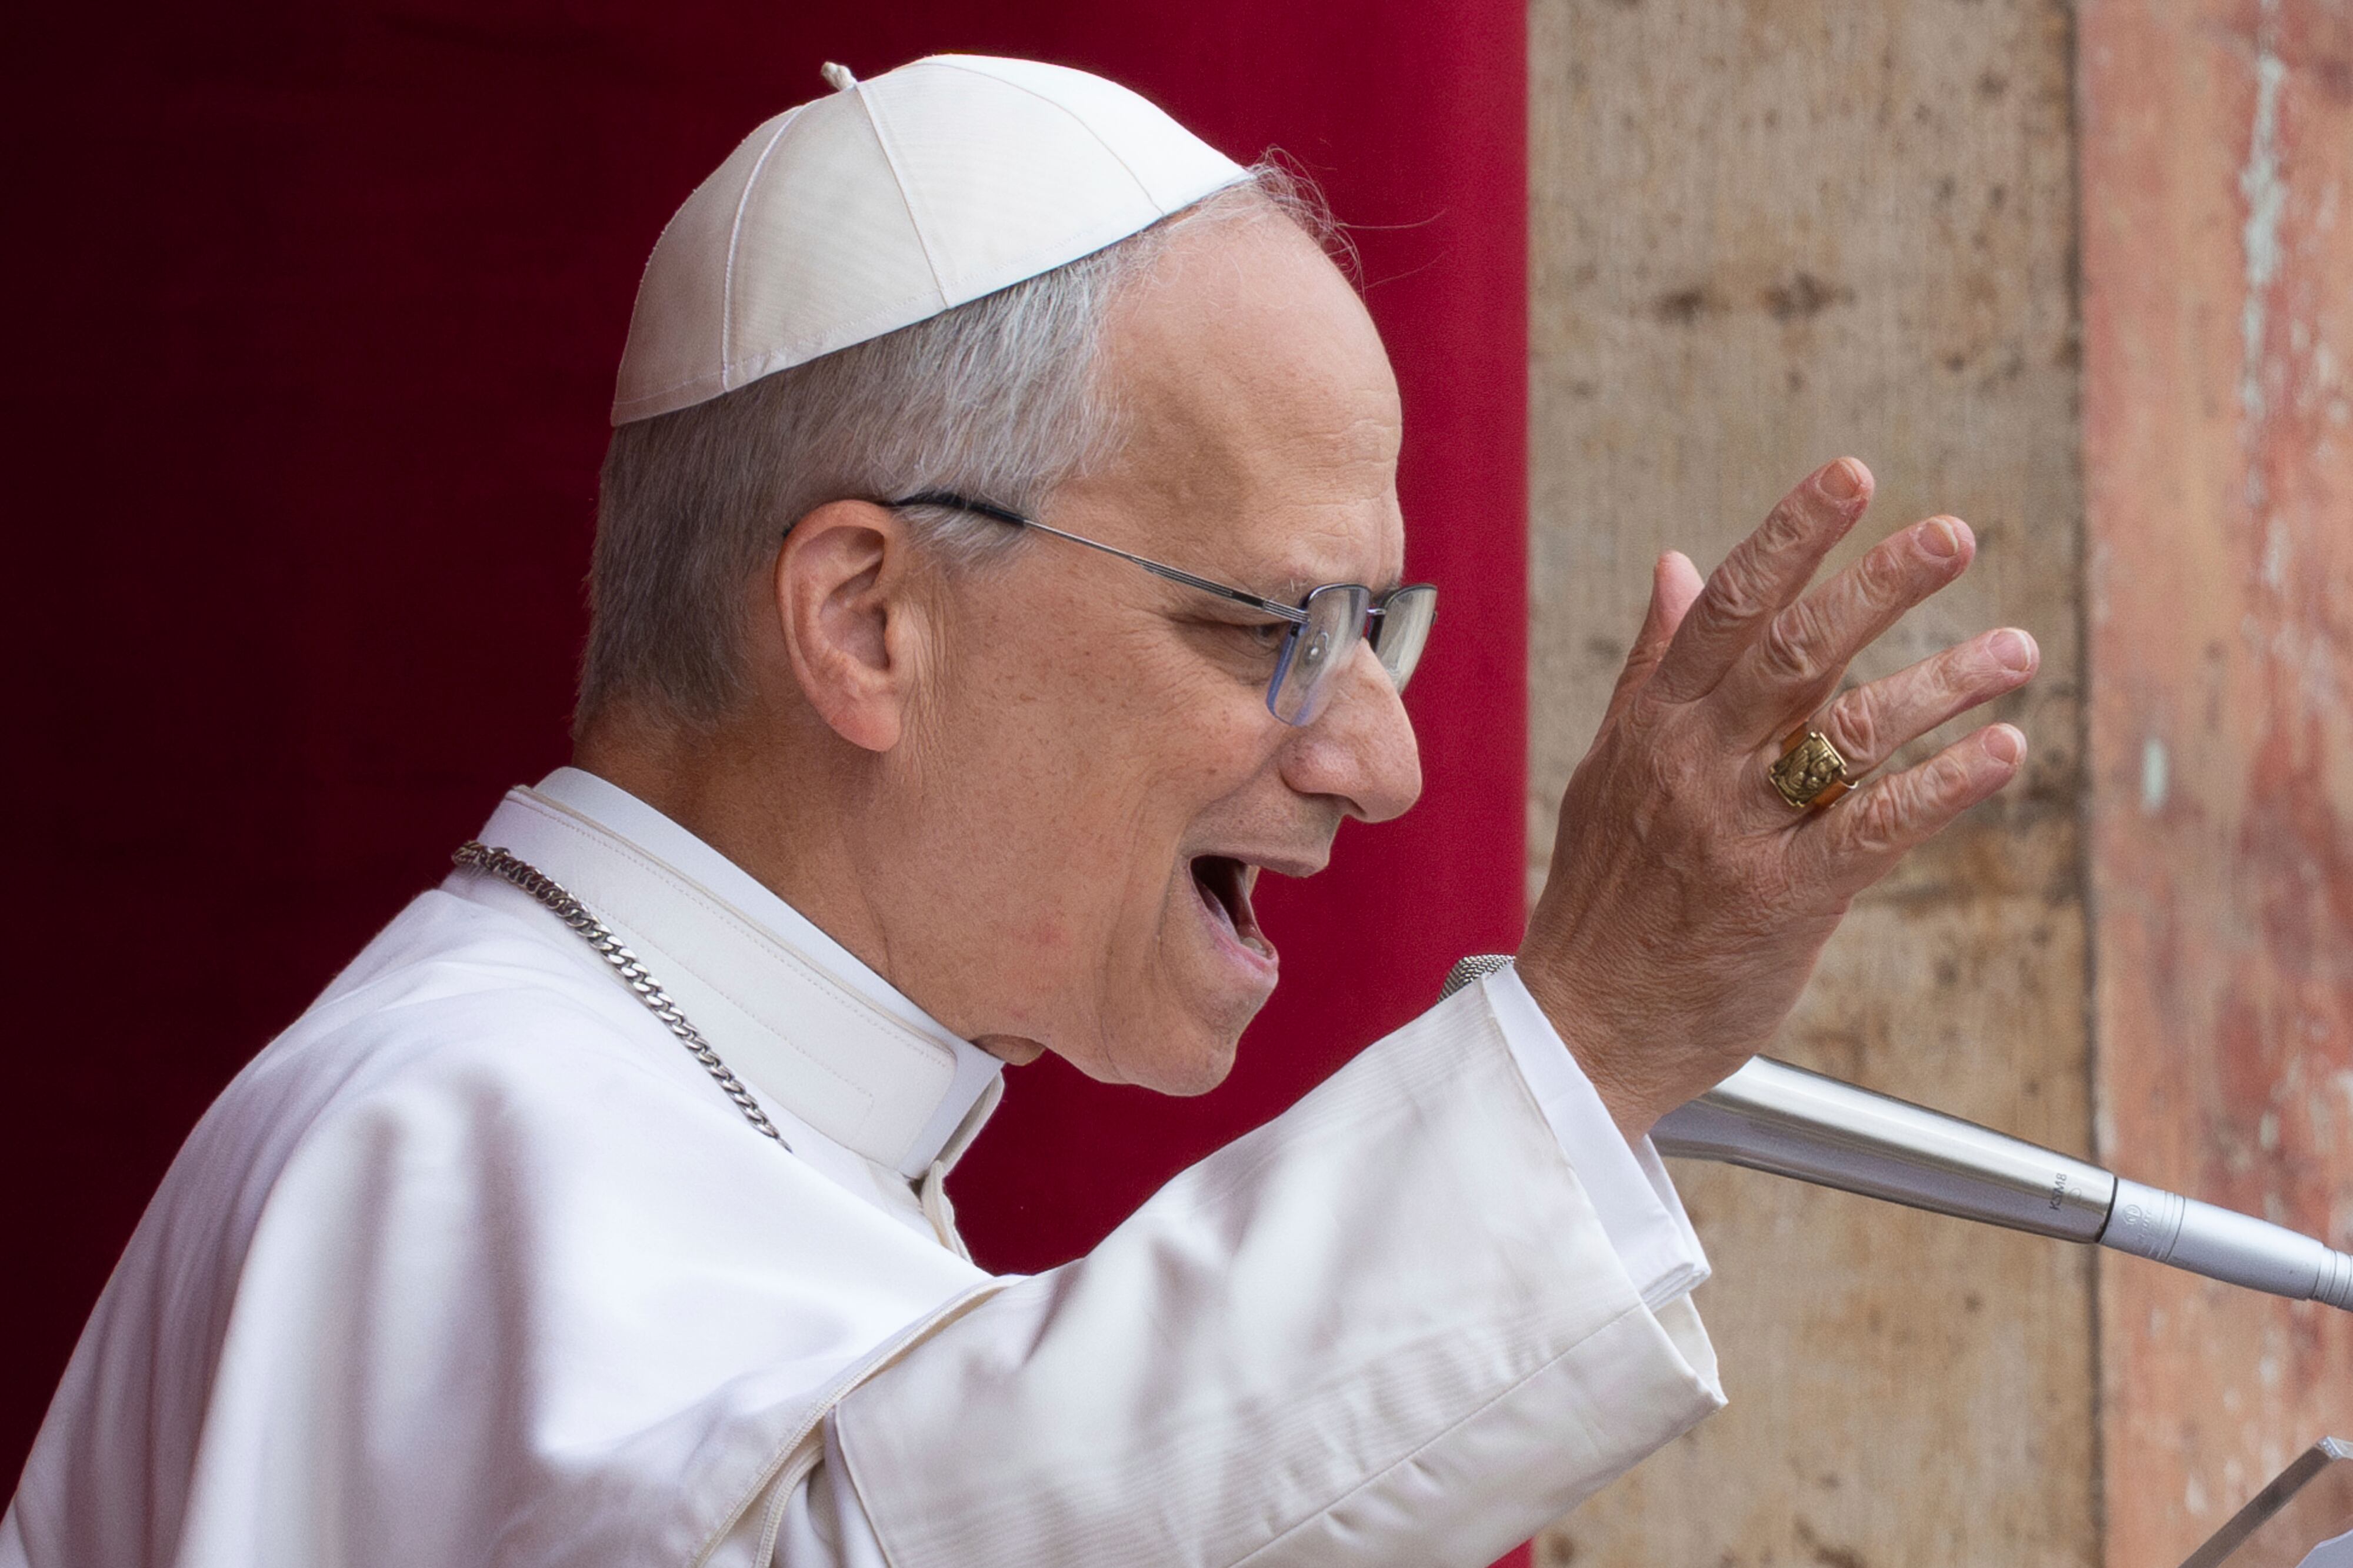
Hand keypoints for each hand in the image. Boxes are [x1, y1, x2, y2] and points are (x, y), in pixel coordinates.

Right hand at [1516, 458, 2036, 1138]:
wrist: (1579, 1031)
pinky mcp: (1779, 901)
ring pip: (1847, 733)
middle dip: (1878, 583)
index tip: (1852, 475)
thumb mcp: (1610, 769)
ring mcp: (1735, 832)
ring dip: (1940, 681)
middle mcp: (1692, 765)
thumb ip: (1652, 667)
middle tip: (1954, 534)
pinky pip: (1871, 829)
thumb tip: (1674, 563)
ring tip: (2015, 647)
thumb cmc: (1604, 901)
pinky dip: (1942, 786)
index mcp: (1654, 725)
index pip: (1725, 607)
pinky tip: (2001, 750)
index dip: (1791, 536)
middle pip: (1795, 650)